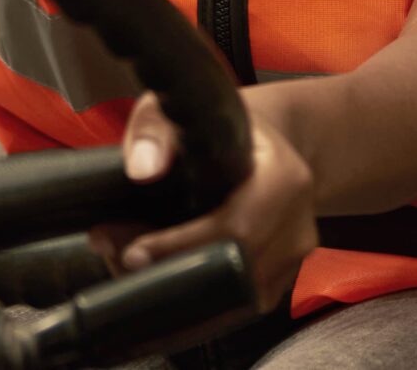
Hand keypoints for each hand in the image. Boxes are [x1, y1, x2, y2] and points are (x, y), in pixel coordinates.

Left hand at [91, 90, 317, 313]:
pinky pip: (236, 306)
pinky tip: (162, 277)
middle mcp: (299, 224)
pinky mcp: (281, 282)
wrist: (265, 145)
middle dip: (170, 272)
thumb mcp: (182, 110)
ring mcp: (294, 259)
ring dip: (179, 292)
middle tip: (118, 257)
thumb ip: (155, 130)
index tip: (133, 252)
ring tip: (131, 265)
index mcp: (285, 179)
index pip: (236, 228)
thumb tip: (142, 170)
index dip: (182, 246)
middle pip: (234, 272)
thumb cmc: (220, 127)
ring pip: (233, 299)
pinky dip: (196, 300)